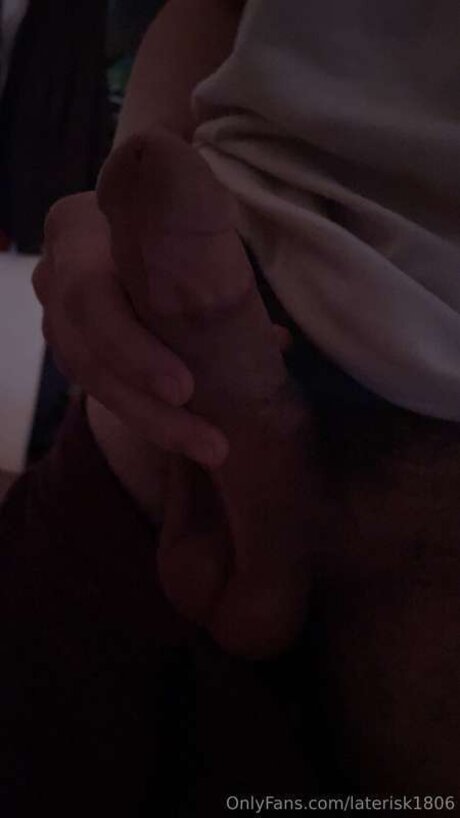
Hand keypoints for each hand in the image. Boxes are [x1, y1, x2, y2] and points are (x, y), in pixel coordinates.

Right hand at [33, 191, 290, 468]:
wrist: (181, 226)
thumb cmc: (196, 219)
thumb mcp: (203, 212)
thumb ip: (184, 199)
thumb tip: (157, 158)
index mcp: (77, 227)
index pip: (88, 295)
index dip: (132, 348)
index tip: (184, 387)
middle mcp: (58, 269)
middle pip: (82, 347)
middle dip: (145, 401)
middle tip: (211, 441)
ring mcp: (61, 311)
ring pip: (89, 376)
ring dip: (151, 419)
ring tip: (213, 444)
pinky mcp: (78, 343)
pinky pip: (100, 387)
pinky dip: (147, 412)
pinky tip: (195, 427)